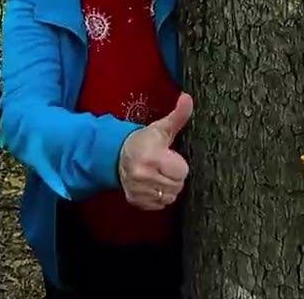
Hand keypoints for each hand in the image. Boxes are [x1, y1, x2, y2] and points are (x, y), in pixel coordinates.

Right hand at [118, 93, 192, 210]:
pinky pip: (158, 205)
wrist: (116, 155)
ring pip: (169, 197)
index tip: (169, 158)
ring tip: (159, 175)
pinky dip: (158, 197)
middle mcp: (143, 175)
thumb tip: (188, 98)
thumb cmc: (143, 141)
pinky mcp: (135, 200)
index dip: (179, 165)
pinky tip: (152, 185)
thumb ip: (178, 116)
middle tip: (164, 167)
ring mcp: (138, 189)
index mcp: (152, 157)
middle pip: (177, 186)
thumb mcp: (161, 128)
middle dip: (174, 177)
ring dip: (167, 188)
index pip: (182, 172)